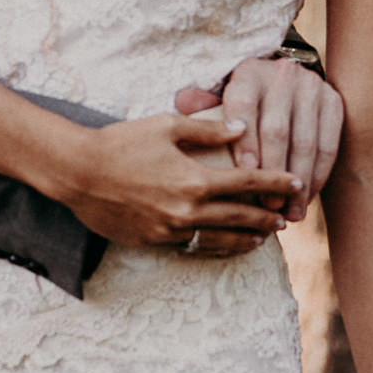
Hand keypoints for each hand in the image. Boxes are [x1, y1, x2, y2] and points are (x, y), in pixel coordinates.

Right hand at [53, 114, 295, 255]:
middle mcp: (188, 210)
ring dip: (245, 238)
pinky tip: (222, 244)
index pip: (248, 183)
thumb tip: (242, 130)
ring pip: (220, 239)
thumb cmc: (119, 142)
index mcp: (194, 179)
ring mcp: (171, 229)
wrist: (77, 172)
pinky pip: (193, 247)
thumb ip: (207, 131)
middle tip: (285, 218)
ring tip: (261, 237)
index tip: (295, 183)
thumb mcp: (164, 126)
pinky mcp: (154, 240)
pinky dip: (214, 247)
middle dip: (266, 216)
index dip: (275, 182)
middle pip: (240, 217)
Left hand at [174, 57, 341, 222]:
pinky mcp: (334, 104)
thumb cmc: (241, 94)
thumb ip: (202, 101)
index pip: (245, 106)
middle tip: (268, 206)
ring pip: (306, 142)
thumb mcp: (219, 90)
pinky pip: (328, 146)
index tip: (246, 173)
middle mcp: (282, 76)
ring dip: (298, 183)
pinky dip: (318, 176)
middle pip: (278, 130)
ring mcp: (312, 89)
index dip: (246, 141)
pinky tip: (306, 199)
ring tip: (289, 213)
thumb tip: (182, 102)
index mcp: (248, 73)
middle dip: (273, 171)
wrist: (283, 73)